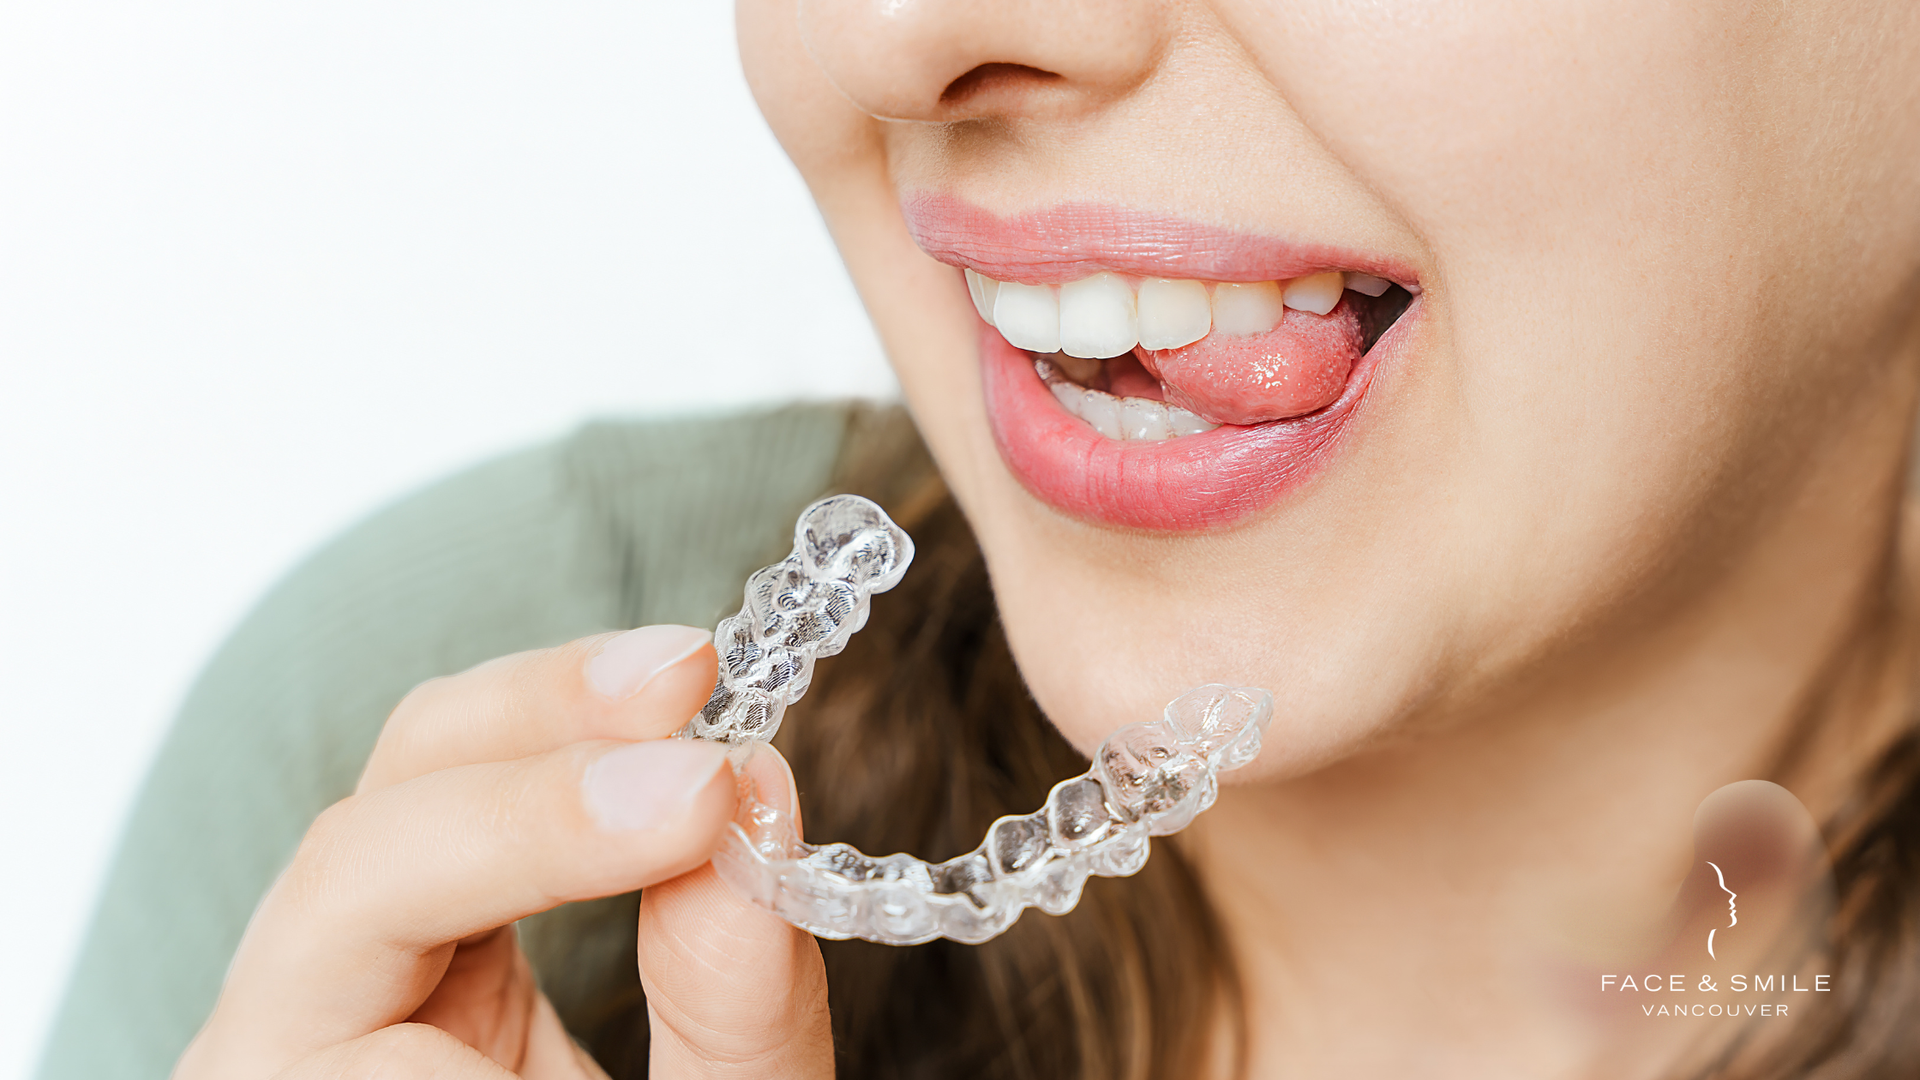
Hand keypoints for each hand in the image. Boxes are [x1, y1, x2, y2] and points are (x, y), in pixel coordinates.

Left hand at [173, 626, 833, 1078]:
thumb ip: (725, 1024)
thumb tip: (758, 819)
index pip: (374, 893)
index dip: (539, 828)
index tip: (712, 798)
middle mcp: (280, 1028)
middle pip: (381, 808)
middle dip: (549, 732)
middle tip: (703, 689)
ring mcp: (342, 973)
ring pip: (417, 777)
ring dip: (569, 718)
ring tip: (701, 687)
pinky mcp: (422, 941)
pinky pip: (473, 803)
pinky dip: (577, 754)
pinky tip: (665, 738)